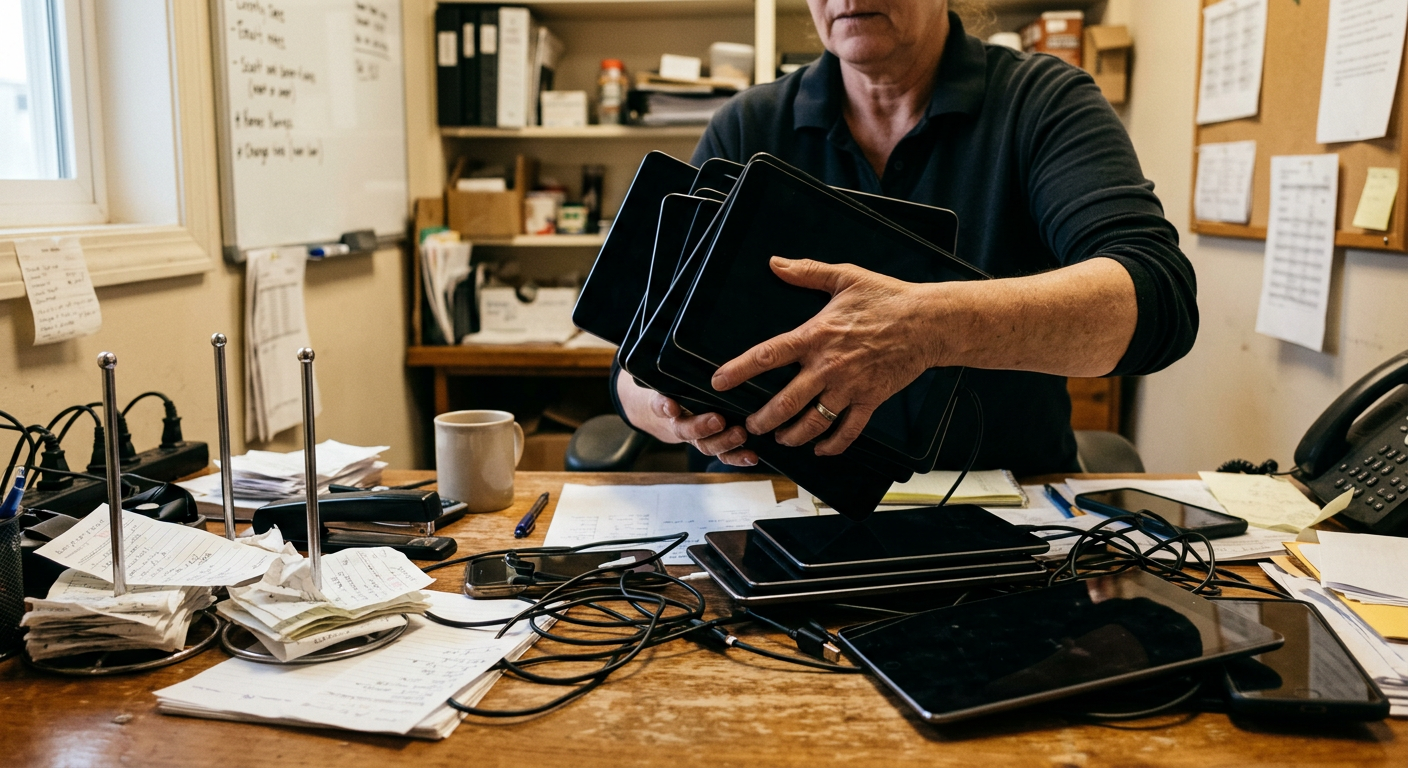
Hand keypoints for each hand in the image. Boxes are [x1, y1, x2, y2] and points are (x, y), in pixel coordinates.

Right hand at [616, 371, 758, 466]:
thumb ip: (681, 365)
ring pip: (706, 445)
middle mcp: (681, 423)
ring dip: (723, 442)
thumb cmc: (679, 385)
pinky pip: (724, 455)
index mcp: (667, 404)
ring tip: (740, 434)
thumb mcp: (675, 374)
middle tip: (717, 420)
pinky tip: (752, 455)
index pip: (660, 405)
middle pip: (686, 430)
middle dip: (702, 427)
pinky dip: (738, 457)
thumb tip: (690, 329)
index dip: (664, 407)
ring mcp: (698, 437)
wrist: (671, 409)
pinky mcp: (715, 444)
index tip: (670, 405)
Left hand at [710, 257, 941, 455]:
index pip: (768, 355)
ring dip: (792, 435)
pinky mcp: (871, 400)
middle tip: (749, 425)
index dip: (739, 370)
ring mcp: (850, 387)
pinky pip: (848, 430)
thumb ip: (807, 273)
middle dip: (763, 419)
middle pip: (786, 402)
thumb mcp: (846, 277)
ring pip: (813, 422)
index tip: (718, 382)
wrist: (929, 322)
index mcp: (816, 336)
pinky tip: (820, 449)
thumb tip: (775, 263)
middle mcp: (829, 366)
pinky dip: (833, 444)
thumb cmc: (888, 297)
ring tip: (780, 439)